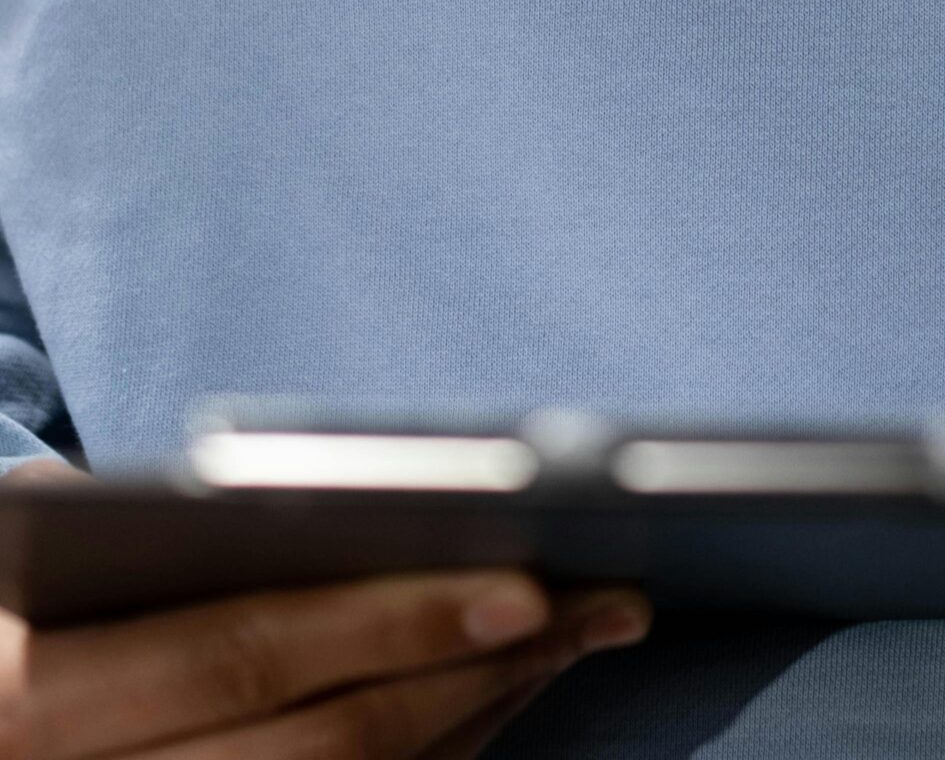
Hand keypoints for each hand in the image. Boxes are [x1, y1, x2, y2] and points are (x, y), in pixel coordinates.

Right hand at [0, 465, 650, 759]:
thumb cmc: (5, 604)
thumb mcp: (22, 548)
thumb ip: (134, 528)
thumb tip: (318, 497)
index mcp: (24, 697)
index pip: (242, 659)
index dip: (390, 623)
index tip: (525, 580)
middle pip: (323, 752)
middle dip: (474, 674)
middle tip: (599, 606)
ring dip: (475, 719)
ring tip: (577, 633)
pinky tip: (493, 695)